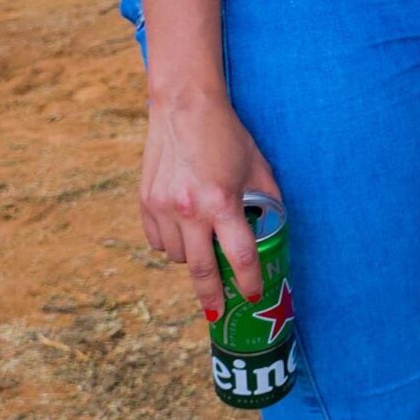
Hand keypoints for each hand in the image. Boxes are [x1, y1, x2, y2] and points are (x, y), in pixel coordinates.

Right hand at [139, 90, 280, 312]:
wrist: (184, 106)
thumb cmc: (227, 134)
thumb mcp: (258, 166)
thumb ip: (268, 200)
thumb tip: (274, 229)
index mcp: (222, 201)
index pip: (240, 256)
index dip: (248, 281)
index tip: (252, 295)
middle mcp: (189, 210)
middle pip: (202, 270)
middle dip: (212, 297)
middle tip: (218, 312)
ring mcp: (163, 207)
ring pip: (177, 257)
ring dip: (193, 260)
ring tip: (205, 246)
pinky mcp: (145, 202)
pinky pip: (157, 241)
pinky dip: (171, 244)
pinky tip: (184, 233)